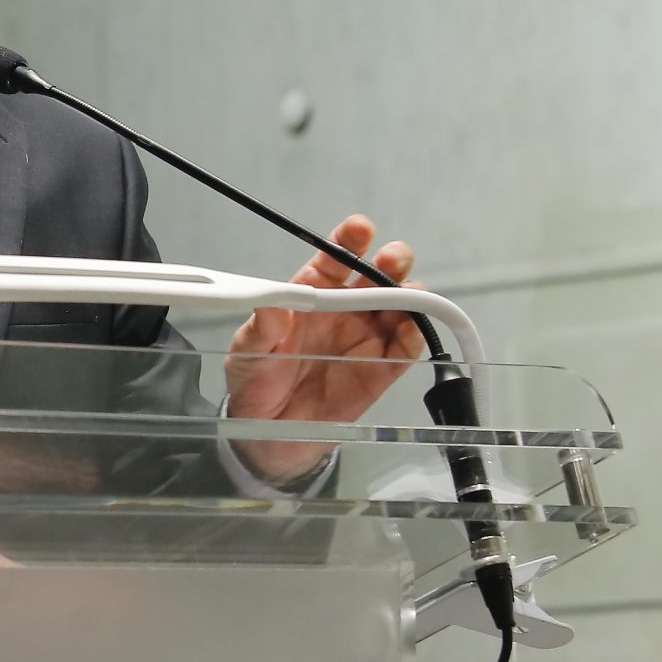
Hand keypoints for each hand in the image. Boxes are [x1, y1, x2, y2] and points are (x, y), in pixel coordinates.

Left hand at [224, 213, 426, 481]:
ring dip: (408, 295)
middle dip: (389, 263)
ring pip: (398, 307)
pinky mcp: (382, 370)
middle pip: (375, 278)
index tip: (359, 228)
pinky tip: (411, 328)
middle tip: (393, 259)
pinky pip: (404, 348)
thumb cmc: (255, 380)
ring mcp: (366, 338)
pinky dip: (414, 335)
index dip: (347, 241)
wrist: (267, 434)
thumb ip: (260, 329)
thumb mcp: (247, 353)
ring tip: (409, 292)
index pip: (333, 260)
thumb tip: (270, 304)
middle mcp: (344, 310)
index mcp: (310, 295)